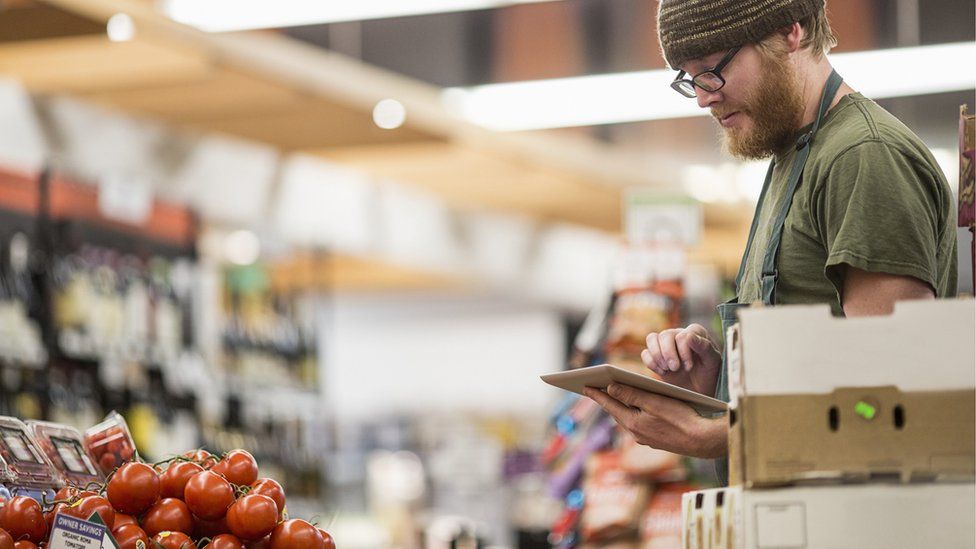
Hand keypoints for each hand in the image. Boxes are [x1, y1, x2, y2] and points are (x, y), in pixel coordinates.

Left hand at [583, 383, 727, 458]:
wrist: (704, 440)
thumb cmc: (682, 417)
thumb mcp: (655, 401)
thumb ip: (630, 395)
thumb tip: (609, 389)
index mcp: (633, 423)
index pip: (609, 405)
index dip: (596, 394)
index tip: (584, 385)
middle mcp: (636, 434)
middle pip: (616, 412)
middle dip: (606, 399)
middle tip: (595, 387)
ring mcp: (646, 439)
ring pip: (628, 419)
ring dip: (620, 407)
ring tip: (612, 395)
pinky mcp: (656, 440)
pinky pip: (639, 424)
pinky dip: (633, 413)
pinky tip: (635, 408)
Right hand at [643, 324, 720, 396]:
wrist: (701, 390)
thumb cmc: (709, 374)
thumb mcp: (713, 361)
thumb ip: (704, 347)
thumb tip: (688, 336)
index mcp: (695, 332)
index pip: (682, 335)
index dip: (683, 351)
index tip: (689, 367)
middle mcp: (679, 334)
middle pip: (665, 335)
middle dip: (668, 353)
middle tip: (675, 368)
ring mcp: (666, 345)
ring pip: (651, 338)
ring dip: (657, 356)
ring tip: (667, 369)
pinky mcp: (656, 357)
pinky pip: (645, 353)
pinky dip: (651, 362)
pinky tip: (662, 372)